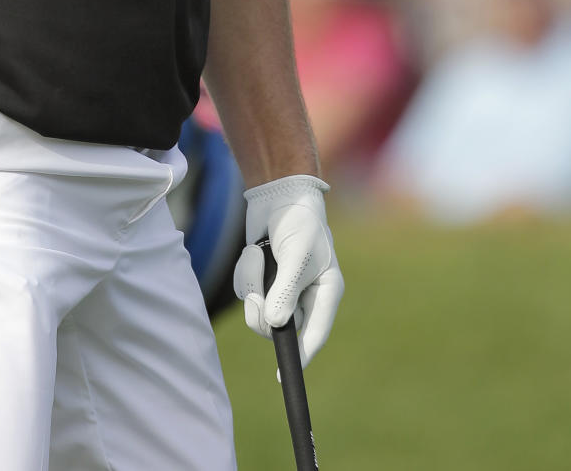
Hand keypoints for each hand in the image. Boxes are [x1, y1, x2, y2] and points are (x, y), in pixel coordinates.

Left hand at [233, 175, 343, 365]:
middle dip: (262, 311)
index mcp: (325, 292)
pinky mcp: (262, 279)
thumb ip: (286, 290)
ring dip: (251, 284)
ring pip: (258, 310)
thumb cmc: (299, 222)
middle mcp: (304, 296)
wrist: (278, 194)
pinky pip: (245, 292)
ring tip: (257, 254)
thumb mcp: (297, 256)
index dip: (301, 355)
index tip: (282, 375)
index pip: (315, 333)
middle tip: (257, 296)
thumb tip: (276, 324)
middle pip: (278, 327)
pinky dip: (244, 273)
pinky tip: (253, 252)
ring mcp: (281, 289)